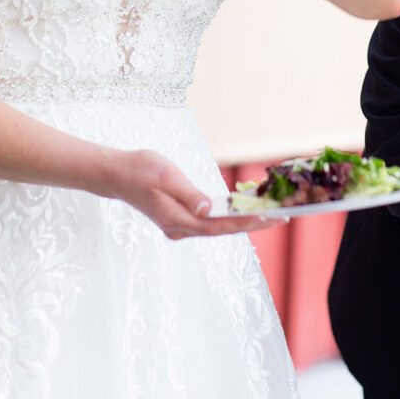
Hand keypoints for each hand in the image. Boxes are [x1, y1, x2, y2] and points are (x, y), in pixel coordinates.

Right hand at [110, 148, 269, 240]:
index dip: (247, 223)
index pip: (220, 226)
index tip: (271, 218)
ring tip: (268, 212)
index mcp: (178, 220)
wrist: (117, 174)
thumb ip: (188, 195)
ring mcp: (179, 226)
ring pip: (217, 227)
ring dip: (241, 221)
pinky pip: (209, 221)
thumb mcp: (166, 177)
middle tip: (281, 216)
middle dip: (252, 224)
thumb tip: (209, 209)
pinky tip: (242, 208)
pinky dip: (227, 215)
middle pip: (223, 230)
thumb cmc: (141, 170)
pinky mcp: (179, 219)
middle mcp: (180, 228)